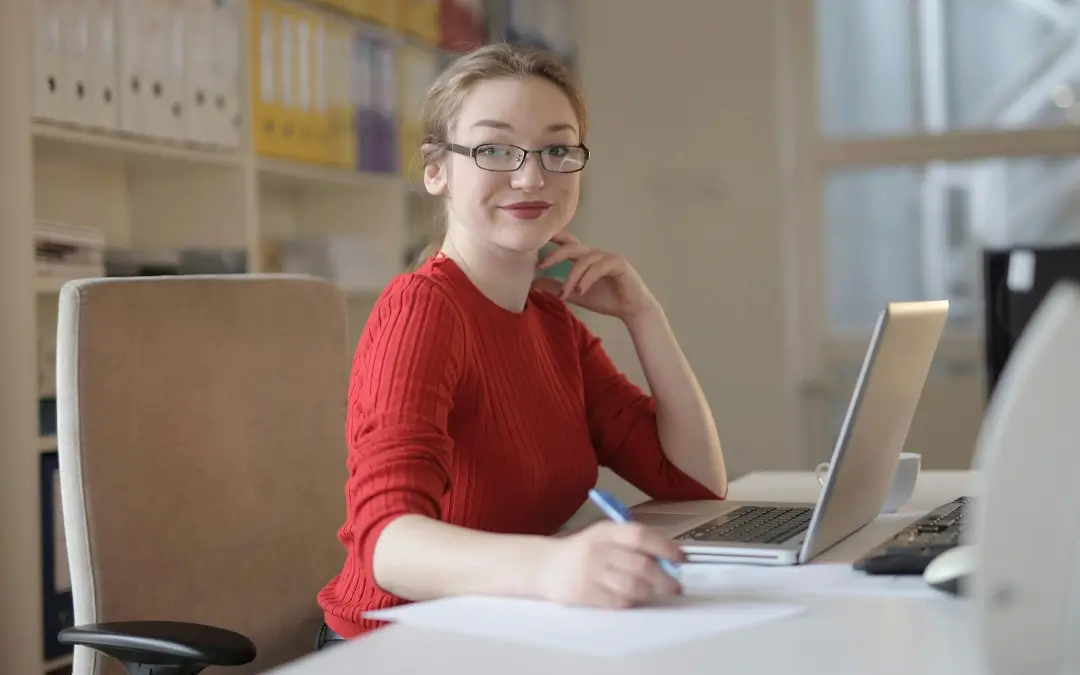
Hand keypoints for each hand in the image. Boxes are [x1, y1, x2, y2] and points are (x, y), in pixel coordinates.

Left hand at [534, 233, 658, 321]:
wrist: (631, 310)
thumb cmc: (606, 299)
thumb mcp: (575, 295)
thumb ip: (557, 287)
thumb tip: (533, 284)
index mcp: (585, 257)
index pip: (566, 242)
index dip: (552, 238)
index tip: (534, 241)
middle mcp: (595, 253)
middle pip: (572, 246)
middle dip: (555, 254)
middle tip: (541, 266)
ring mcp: (607, 256)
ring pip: (584, 260)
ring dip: (572, 277)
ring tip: (565, 293)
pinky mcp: (618, 264)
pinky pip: (598, 268)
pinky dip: (587, 279)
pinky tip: (581, 291)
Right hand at [538, 521, 683, 608]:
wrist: (545, 565)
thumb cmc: (583, 550)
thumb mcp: (603, 535)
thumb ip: (632, 542)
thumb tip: (668, 556)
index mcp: (606, 530)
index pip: (641, 536)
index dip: (665, 547)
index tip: (680, 558)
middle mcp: (599, 550)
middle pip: (641, 565)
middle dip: (665, 578)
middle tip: (675, 585)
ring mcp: (591, 573)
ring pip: (634, 587)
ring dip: (651, 591)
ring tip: (655, 591)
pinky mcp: (586, 594)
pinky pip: (620, 601)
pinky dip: (633, 601)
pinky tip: (634, 597)